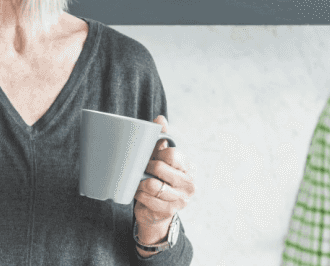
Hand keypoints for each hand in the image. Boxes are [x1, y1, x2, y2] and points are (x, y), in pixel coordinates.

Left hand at [133, 115, 194, 248]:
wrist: (156, 210)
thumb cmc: (158, 178)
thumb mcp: (160, 157)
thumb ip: (161, 138)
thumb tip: (160, 118)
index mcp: (188, 166)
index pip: (172, 154)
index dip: (158, 155)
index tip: (152, 157)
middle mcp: (189, 183)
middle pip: (160, 169)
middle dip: (146, 168)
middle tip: (141, 169)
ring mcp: (181, 199)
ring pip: (152, 185)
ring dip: (140, 183)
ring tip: (139, 181)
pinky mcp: (170, 211)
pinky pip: (148, 199)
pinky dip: (139, 195)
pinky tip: (139, 192)